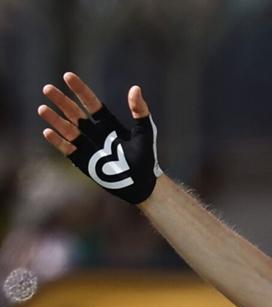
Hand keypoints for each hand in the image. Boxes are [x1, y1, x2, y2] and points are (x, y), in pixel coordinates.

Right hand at [37, 72, 161, 204]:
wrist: (143, 183)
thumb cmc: (146, 156)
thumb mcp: (145, 131)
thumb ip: (140, 110)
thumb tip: (135, 88)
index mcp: (108, 123)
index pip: (91, 103)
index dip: (80, 90)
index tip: (68, 76)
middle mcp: (95, 132)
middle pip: (75, 113)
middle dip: (61, 101)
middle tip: (47, 88)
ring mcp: (88, 146)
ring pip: (68, 129)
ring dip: (55, 119)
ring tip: (42, 108)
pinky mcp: (84, 161)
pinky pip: (68, 149)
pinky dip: (58, 141)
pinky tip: (48, 131)